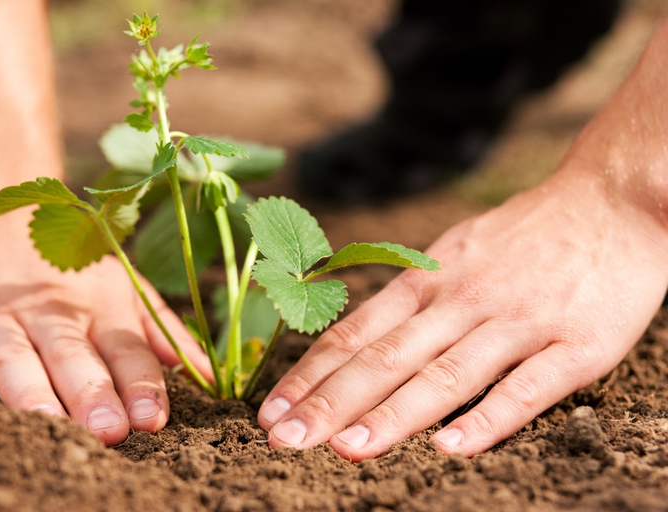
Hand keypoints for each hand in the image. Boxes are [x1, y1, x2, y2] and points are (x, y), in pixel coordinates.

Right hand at [0, 211, 211, 445]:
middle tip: (111, 431)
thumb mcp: (124, 286)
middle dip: (93, 394)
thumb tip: (204, 373)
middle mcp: (50, 310)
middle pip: (73, 355)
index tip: (155, 419)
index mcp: (100, 305)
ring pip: (16, 358)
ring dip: (35, 395)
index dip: (141, 384)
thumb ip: (162, 330)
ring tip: (55, 428)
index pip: (125, 349)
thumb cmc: (71, 266)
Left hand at [257, 167, 667, 459]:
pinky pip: (527, 388)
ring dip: (394, 415)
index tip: (272, 411)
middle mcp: (463, 299)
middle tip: (285, 440)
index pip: (355, 332)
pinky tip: (452, 449)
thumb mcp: (452, 251)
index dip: (310, 374)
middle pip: (387, 357)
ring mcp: (518, 322)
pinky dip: (488, 419)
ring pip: (446, 374)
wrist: (610, 201)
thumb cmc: (522, 237)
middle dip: (331, 402)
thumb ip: (409, 297)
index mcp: (429, 278)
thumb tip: (354, 342)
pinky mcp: (575, 345)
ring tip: (348, 450)